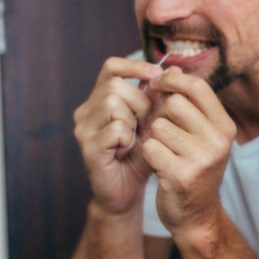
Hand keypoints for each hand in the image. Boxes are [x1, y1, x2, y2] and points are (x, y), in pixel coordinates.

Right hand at [73, 57, 163, 214]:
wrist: (127, 192)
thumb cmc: (141, 156)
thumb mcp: (153, 123)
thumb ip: (159, 98)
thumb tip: (175, 69)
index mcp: (100, 100)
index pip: (111, 67)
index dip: (135, 66)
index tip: (157, 76)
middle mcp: (87, 110)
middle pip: (116, 85)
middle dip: (140, 102)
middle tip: (146, 123)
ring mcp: (84, 129)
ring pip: (113, 103)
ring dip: (134, 120)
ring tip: (136, 138)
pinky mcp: (88, 147)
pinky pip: (115, 129)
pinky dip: (128, 139)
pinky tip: (127, 150)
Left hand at [141, 67, 236, 235]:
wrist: (197, 216)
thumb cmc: (194, 169)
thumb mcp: (201, 135)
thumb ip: (187, 104)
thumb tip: (168, 67)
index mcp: (225, 127)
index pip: (198, 87)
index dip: (173, 80)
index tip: (158, 84)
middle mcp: (218, 141)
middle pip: (174, 104)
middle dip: (160, 114)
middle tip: (162, 131)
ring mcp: (201, 159)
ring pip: (159, 126)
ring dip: (153, 136)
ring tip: (163, 151)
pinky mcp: (180, 175)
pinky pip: (150, 147)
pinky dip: (148, 154)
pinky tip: (158, 165)